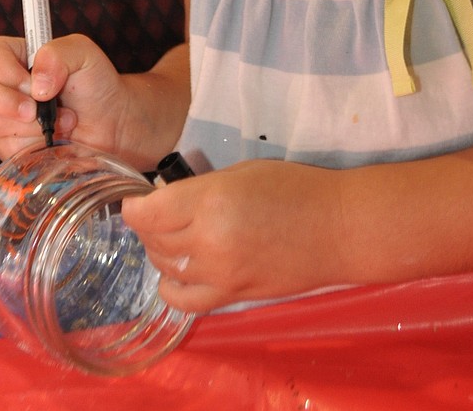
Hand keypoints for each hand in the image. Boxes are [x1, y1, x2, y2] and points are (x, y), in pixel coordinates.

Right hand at [0, 34, 128, 161]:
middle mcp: (9, 86)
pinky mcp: (14, 146)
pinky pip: (9, 148)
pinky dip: (35, 145)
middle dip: (6, 100)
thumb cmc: (97, 86)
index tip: (28, 79)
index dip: (1, 67)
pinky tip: (56, 139)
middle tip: (35, 108)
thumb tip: (36, 82)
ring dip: (32, 125)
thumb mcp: (84, 54)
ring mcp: (8, 118)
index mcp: (20, 58)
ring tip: (63, 120)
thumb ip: (57, 54)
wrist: (114, 125)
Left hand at [121, 159, 342, 314]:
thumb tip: (168, 202)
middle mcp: (209, 241)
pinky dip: (173, 286)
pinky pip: (185, 300)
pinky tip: (180, 270)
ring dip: (160, 252)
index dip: (134, 207)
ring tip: (172, 236)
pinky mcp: (233, 297)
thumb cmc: (294, 188)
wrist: (337, 228)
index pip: (148, 213)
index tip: (135, 200)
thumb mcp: (240, 173)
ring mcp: (220, 275)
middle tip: (158, 213)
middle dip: (148, 225)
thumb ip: (200, 189)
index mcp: (210, 202)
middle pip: (153, 240)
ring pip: (166, 268)